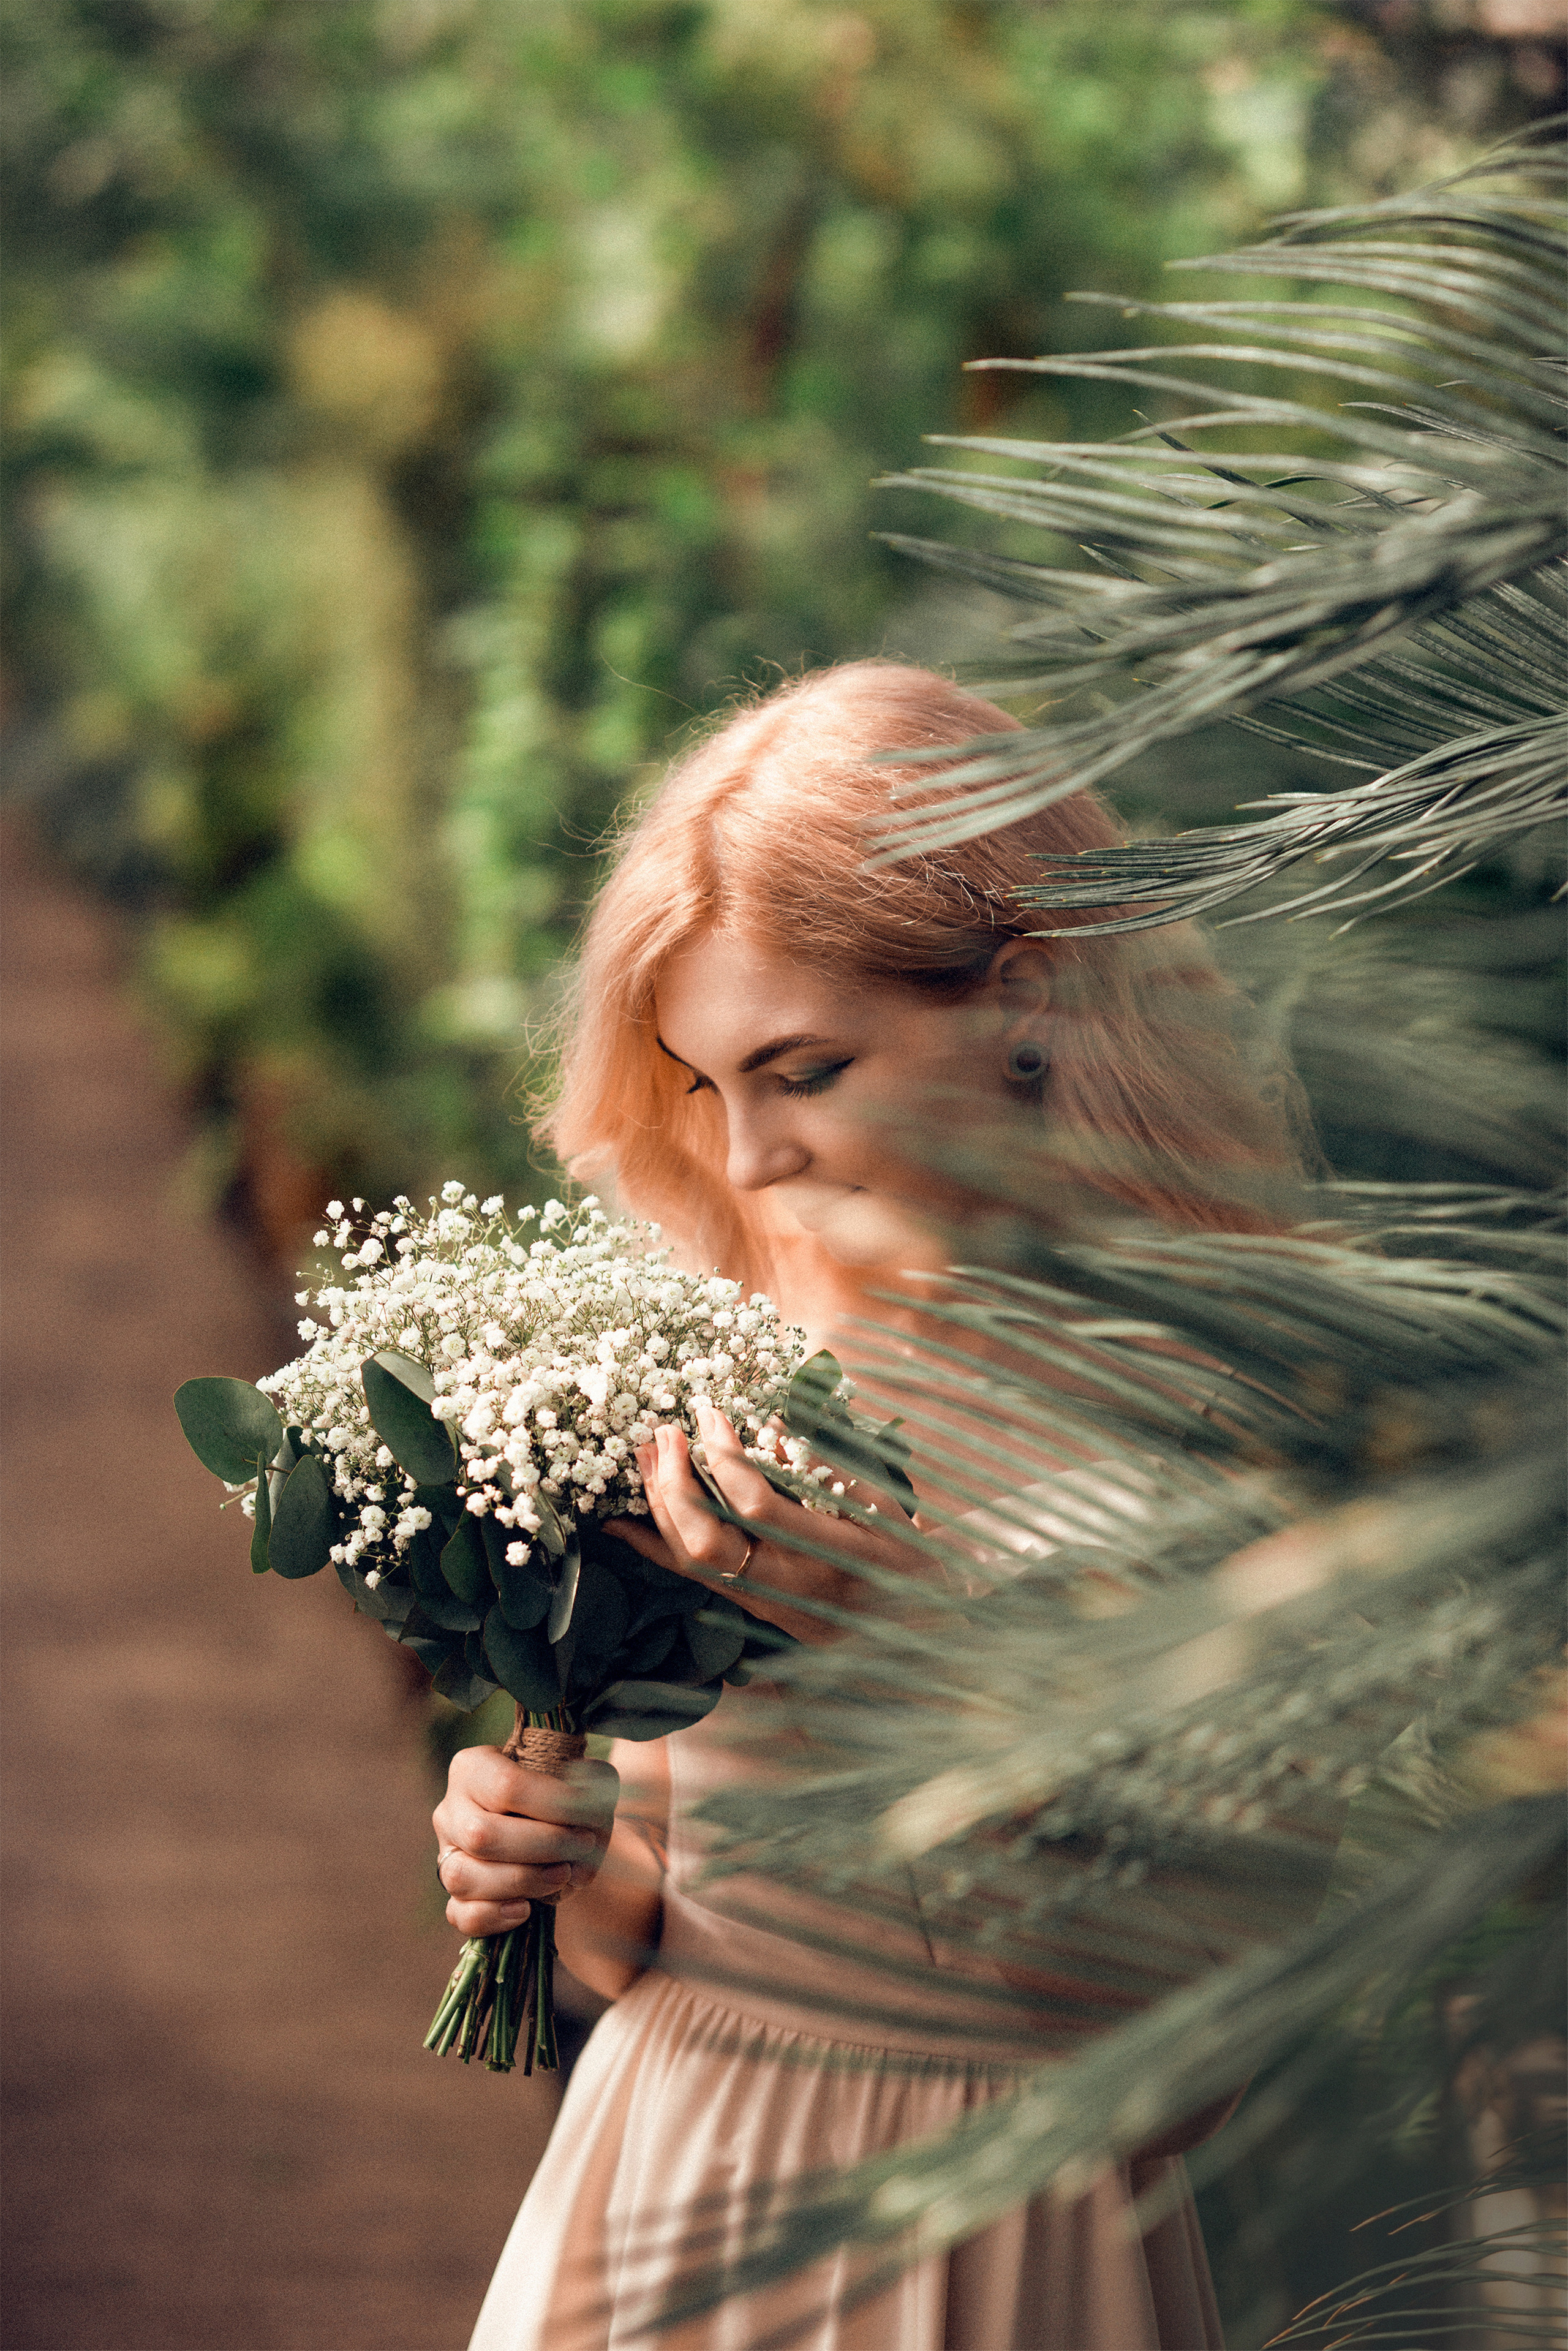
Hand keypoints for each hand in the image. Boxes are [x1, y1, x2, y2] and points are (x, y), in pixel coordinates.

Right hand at [433, 1742, 618, 1939]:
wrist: (554, 1828)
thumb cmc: (565, 1796)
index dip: (554, 1805)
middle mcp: (451, 1810)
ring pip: (464, 1877)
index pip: (508, 1786)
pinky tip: (526, 1909)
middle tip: (581, 1846)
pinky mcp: (454, 1896)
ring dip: (522, 1882)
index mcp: (474, 1767)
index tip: (588, 1817)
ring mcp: (447, 1855)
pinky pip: (460, 1915)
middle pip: (481, 1835)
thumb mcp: (585, 1777)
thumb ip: (596, 1785)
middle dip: (543, 1847)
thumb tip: (589, 1819)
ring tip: (563, 1875)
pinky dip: (494, 1917)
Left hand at [604, 1399, 934, 1644]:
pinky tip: (620, 1523)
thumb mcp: (885, 1505)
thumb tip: (771, 1429)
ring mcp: (766, 1605)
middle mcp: (791, 1585)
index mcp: (832, 1553)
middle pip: (707, 1543)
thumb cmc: (905, 1557)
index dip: (725, 1458)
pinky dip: (652, 1547)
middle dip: (674, 1484)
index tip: (709, 1414)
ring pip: (691, 1562)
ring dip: (658, 1505)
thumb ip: (830, 1467)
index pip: (758, 1507)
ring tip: (645, 1455)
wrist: (916, 1631)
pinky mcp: (752, 1611)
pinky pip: (692, 1579)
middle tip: (664, 1433)